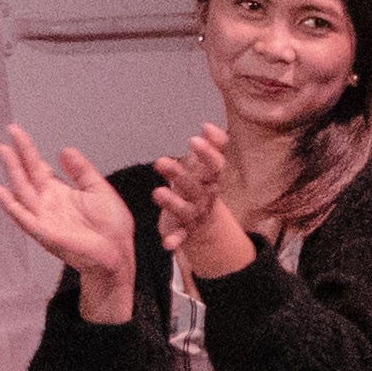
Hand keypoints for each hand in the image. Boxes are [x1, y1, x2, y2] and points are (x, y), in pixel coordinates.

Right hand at [0, 128, 137, 303]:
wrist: (118, 254)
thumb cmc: (111, 228)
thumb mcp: (98, 189)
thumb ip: (81, 170)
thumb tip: (65, 150)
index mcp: (59, 192)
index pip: (37, 167)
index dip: (27, 150)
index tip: (16, 132)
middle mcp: (47, 203)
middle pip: (26, 176)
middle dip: (16, 156)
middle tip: (8, 136)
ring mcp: (44, 217)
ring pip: (22, 191)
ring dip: (12, 172)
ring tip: (4, 152)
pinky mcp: (45, 232)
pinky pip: (24, 217)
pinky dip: (10, 205)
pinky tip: (0, 191)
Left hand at [152, 126, 261, 283]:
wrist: (205, 221)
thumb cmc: (200, 185)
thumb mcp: (206, 166)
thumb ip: (212, 146)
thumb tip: (209, 126)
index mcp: (211, 178)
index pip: (214, 166)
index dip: (207, 154)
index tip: (193, 139)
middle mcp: (204, 197)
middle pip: (196, 186)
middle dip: (180, 175)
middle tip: (160, 162)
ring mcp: (195, 214)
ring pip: (186, 210)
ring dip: (173, 203)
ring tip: (157, 193)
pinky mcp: (184, 231)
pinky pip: (181, 237)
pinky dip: (175, 240)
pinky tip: (167, 244)